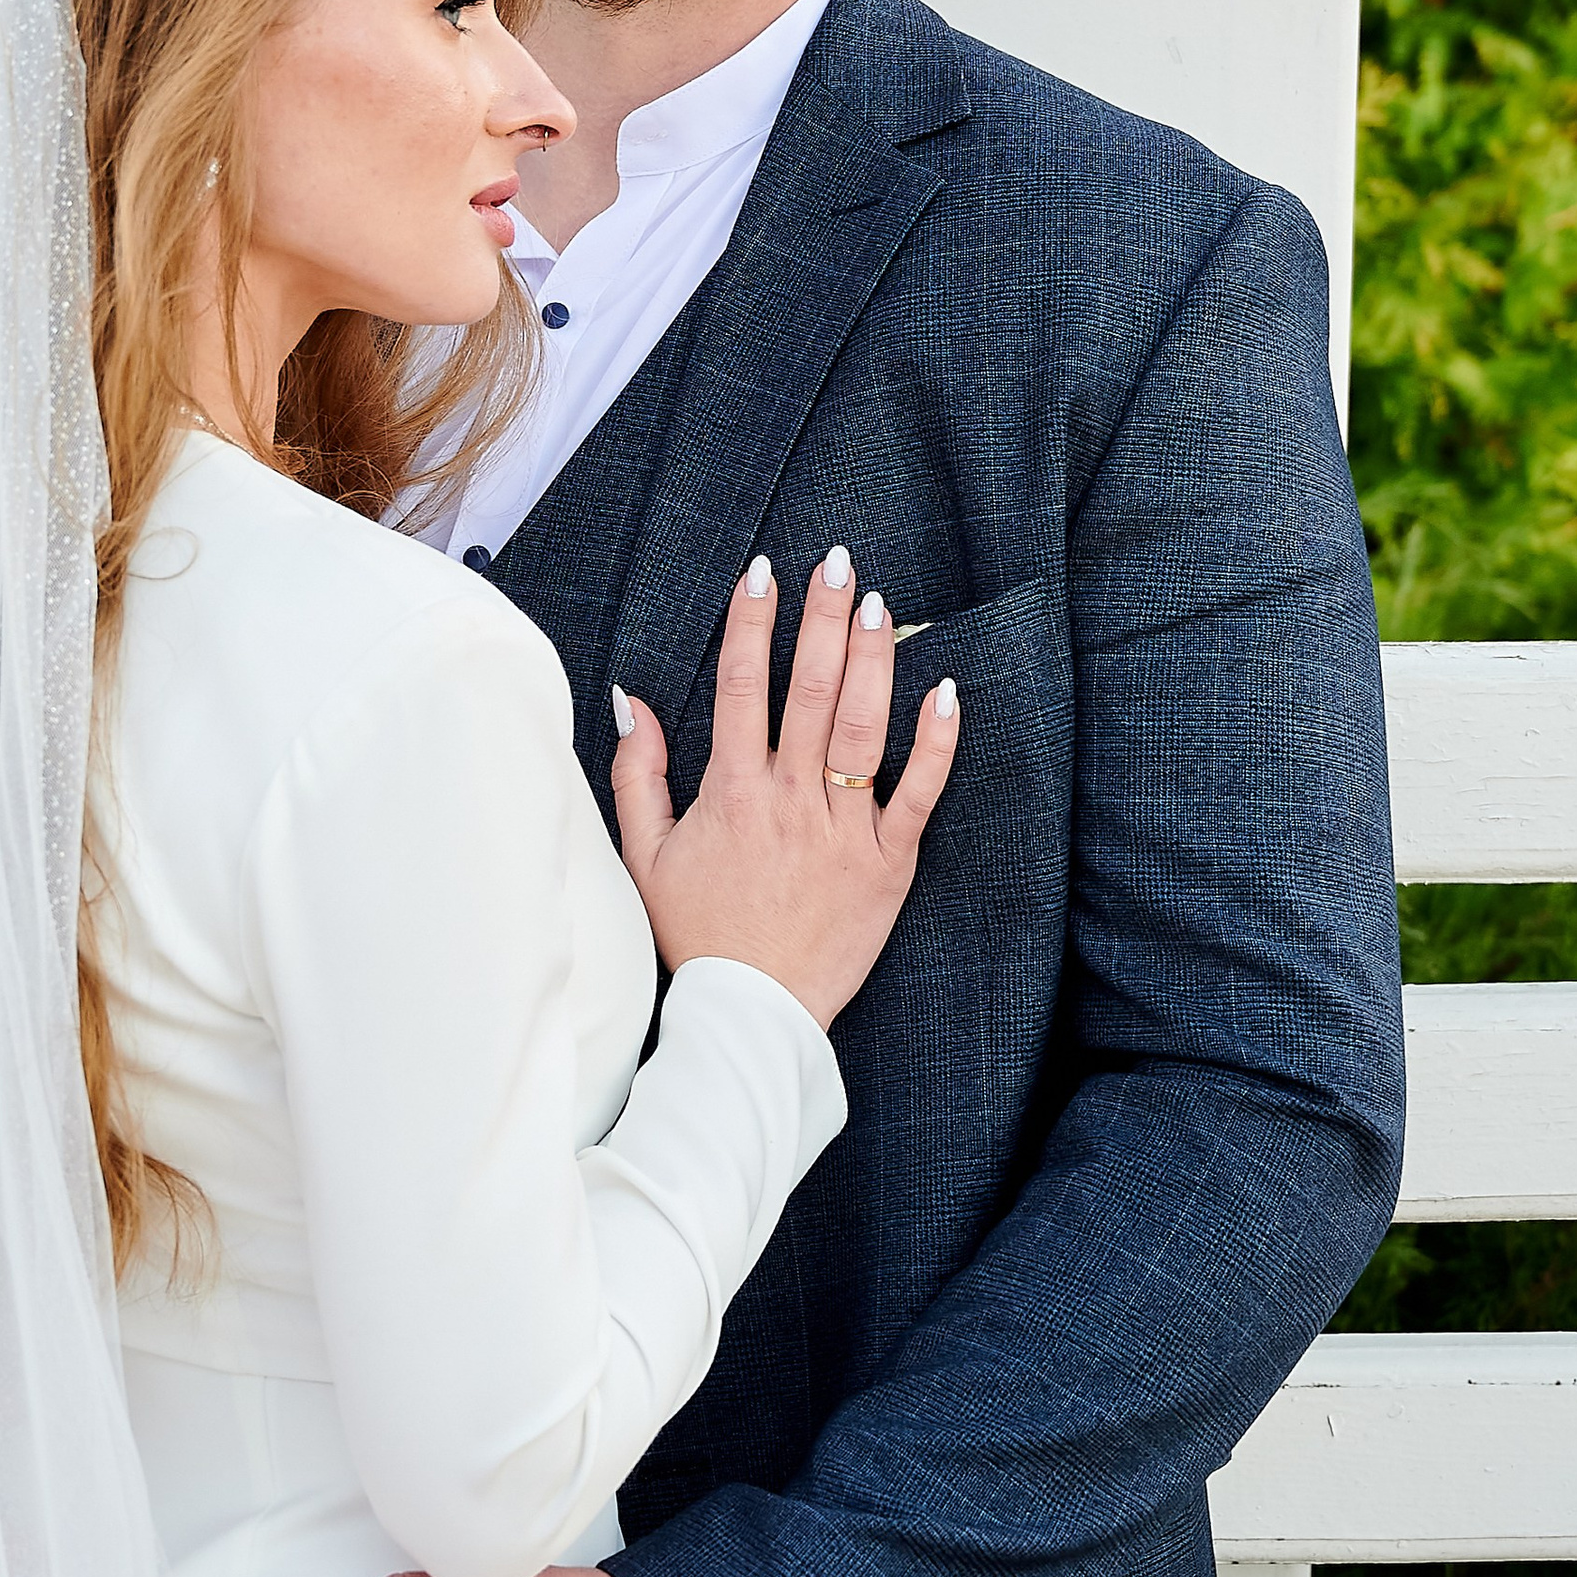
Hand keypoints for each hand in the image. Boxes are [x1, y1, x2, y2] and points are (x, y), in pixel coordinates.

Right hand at [612, 548, 956, 1027]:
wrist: (753, 1012)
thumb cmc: (697, 934)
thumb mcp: (643, 855)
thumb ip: (636, 773)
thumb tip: (631, 699)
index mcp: (730, 793)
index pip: (740, 687)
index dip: (750, 623)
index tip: (763, 573)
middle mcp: (789, 800)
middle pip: (808, 690)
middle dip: (822, 620)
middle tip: (839, 564)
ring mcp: (843, 831)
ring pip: (863, 728)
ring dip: (872, 661)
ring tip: (881, 607)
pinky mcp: (889, 864)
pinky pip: (919, 793)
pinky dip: (936, 742)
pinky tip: (945, 691)